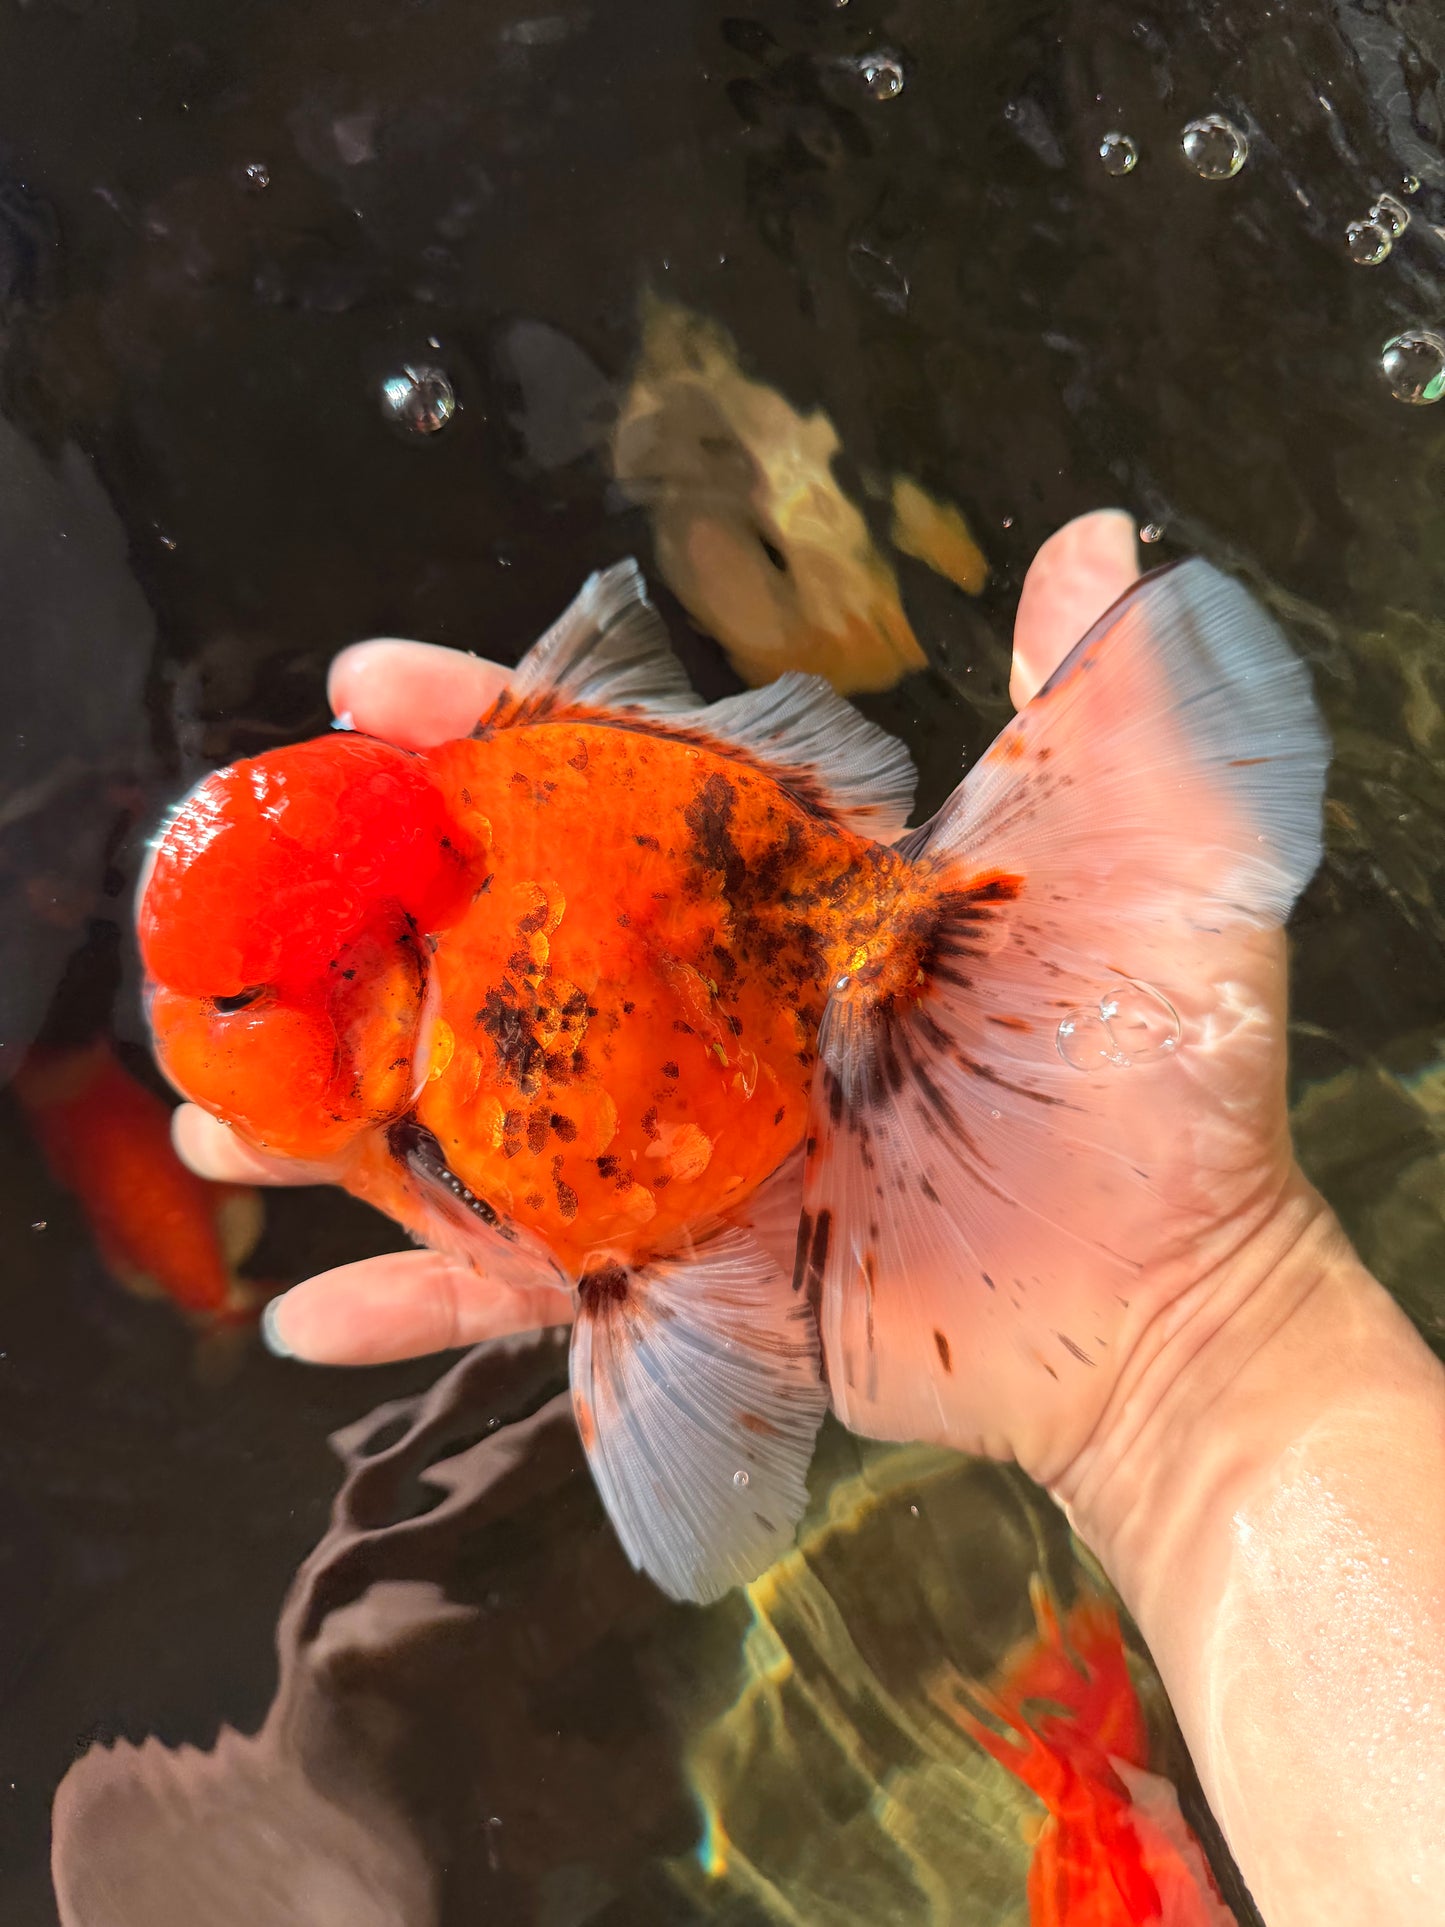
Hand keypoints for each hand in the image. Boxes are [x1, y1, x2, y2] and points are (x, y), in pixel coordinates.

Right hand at [176, 512, 1302, 1474]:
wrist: (1172, 1294)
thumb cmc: (1170, 1069)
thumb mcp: (1157, 853)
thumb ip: (1104, 698)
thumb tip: (1090, 537)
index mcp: (785, 894)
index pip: (611, 786)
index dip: (493, 729)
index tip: (370, 684)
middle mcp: (710, 1008)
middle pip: (500, 946)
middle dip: (359, 921)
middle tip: (231, 905)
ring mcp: (683, 1146)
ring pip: (481, 1117)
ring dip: (343, 1116)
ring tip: (213, 1113)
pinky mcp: (685, 1277)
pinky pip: (532, 1289)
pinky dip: (424, 1303)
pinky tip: (307, 1317)